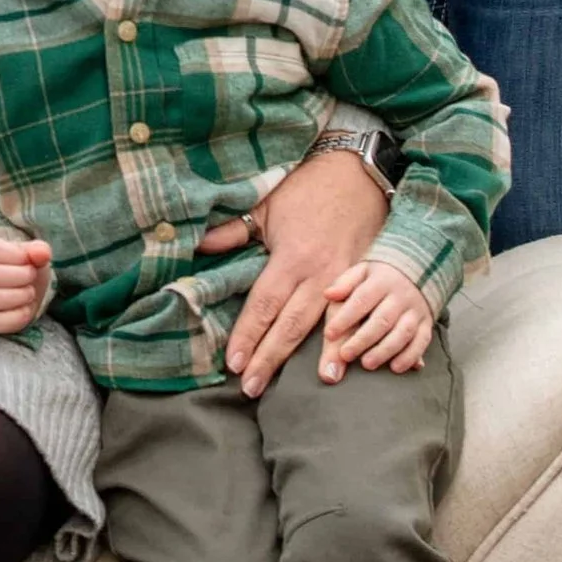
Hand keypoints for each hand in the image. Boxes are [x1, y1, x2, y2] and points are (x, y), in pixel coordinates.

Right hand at [0, 234, 53, 335]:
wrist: (27, 293)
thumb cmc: (26, 270)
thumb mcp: (34, 257)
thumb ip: (39, 250)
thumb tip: (42, 253)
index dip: (18, 256)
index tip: (29, 261)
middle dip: (20, 277)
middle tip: (31, 277)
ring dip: (18, 296)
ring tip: (29, 293)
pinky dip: (16, 317)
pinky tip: (26, 309)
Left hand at [224, 147, 386, 397]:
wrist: (357, 174)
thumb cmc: (306, 188)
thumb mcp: (266, 206)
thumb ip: (233, 231)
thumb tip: (198, 246)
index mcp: (291, 257)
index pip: (264, 305)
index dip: (248, 335)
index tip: (234, 363)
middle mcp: (319, 274)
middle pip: (291, 325)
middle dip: (270, 358)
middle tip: (251, 387)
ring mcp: (345, 280)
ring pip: (326, 327)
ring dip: (317, 358)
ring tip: (314, 386)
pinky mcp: (363, 281)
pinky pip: (354, 316)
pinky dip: (349, 341)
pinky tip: (346, 363)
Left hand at [322, 257, 433, 374]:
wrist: (416, 270)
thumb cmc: (378, 278)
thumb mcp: (360, 273)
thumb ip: (343, 284)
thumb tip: (328, 294)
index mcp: (380, 281)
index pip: (361, 300)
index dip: (345, 318)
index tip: (329, 334)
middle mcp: (400, 295)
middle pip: (382, 319)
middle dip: (363, 339)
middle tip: (345, 355)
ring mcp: (416, 310)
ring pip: (403, 332)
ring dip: (385, 350)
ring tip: (367, 364)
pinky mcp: (426, 323)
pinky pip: (422, 342)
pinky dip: (410, 356)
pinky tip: (395, 368)